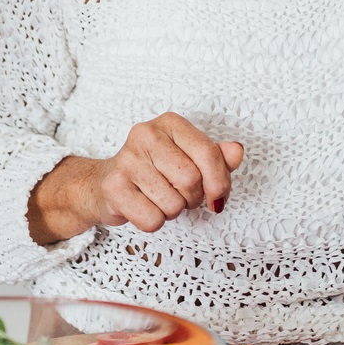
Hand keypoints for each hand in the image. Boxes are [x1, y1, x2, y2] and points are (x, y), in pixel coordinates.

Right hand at [91, 112, 243, 233]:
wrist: (107, 184)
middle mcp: (145, 134)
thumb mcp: (189, 158)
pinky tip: (144, 207)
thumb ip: (216, 156)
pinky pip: (152, 219)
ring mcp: (127, 159)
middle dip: (193, 198)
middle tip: (182, 196)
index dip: (219, 182)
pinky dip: (154, 221)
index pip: (208, 153)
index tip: (217, 196)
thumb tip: (236, 152)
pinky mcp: (113, 186)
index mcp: (169, 122)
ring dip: (173, 210)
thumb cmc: (155, 171)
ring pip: (173, 203)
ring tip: (160, 199)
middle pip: (192, 180)